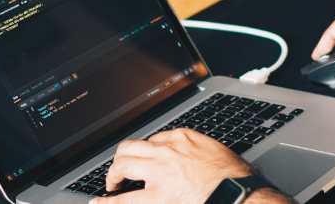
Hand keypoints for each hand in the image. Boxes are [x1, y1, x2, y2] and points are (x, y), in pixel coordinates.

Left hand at [89, 129, 290, 203]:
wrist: (235, 192)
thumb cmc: (233, 175)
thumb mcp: (216, 151)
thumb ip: (198, 151)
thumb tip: (194, 158)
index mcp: (183, 137)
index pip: (155, 138)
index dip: (148, 150)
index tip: (147, 158)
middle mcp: (167, 150)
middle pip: (132, 146)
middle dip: (122, 157)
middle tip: (121, 169)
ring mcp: (159, 172)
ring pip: (123, 164)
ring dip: (113, 174)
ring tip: (111, 183)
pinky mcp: (157, 196)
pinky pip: (125, 199)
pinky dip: (108, 202)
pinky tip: (99, 203)